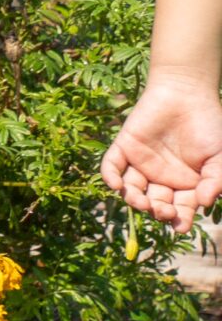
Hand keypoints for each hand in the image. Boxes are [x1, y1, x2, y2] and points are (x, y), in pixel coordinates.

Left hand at [102, 77, 221, 228]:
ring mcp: (141, 164)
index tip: (179, 227)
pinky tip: (116, 185)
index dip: (179, 220)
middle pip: (154, 204)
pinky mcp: (124, 148)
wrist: (187, 94)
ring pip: (132, 190)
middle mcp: (161, 179)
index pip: (180, 210)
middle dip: (157, 211)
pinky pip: (111, 167)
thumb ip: (216, 180)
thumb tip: (205, 202)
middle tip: (161, 211)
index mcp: (186, 185)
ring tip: (140, 201)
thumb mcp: (220, 156)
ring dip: (133, 199)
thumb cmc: (209, 126)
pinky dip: (110, 177)